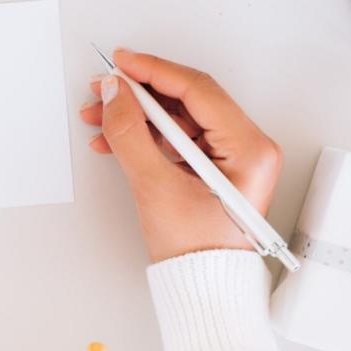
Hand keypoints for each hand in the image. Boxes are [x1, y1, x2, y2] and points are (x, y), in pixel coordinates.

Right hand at [78, 50, 281, 262]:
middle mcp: (247, 146)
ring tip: (101, 116)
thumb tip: (114, 94)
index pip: (197, 90)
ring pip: (178, 116)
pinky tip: (115, 137)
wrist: (201, 286)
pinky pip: (176, 135)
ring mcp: (231, 155)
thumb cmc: (196, 250)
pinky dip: (145, 133)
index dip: (153, 71)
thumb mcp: (155, 187)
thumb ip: (130, 134)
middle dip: (139, 94)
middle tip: (104, 89)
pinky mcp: (214, 165)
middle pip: (187, 99)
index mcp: (249, 149)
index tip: (121, 63)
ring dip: (137, 114)